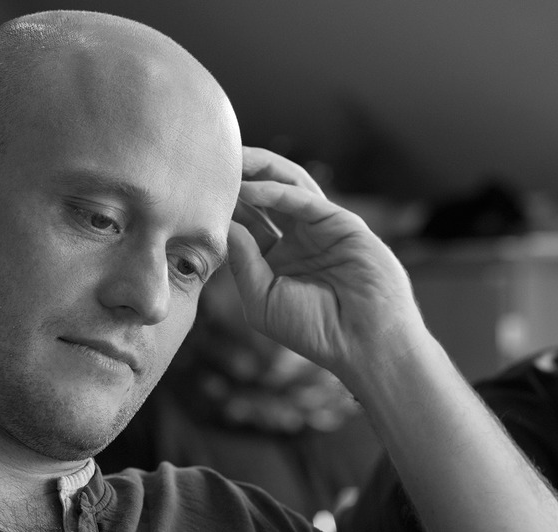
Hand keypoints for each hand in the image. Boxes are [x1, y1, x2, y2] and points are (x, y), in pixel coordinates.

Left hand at [228, 147, 426, 379]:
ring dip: (258, 170)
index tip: (193, 193)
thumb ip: (242, 262)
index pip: (245, 221)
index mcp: (278, 257)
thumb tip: (223, 225)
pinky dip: (275, 191)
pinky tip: (248, 189)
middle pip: (264, 196)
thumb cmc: (315, 331)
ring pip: (286, 186)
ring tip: (228, 160)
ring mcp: (321, 227)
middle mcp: (298, 237)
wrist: (364, 345)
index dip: (222, 206)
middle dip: (238, 177)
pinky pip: (303, 200)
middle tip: (209, 163)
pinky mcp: (341, 223)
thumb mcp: (262, 299)